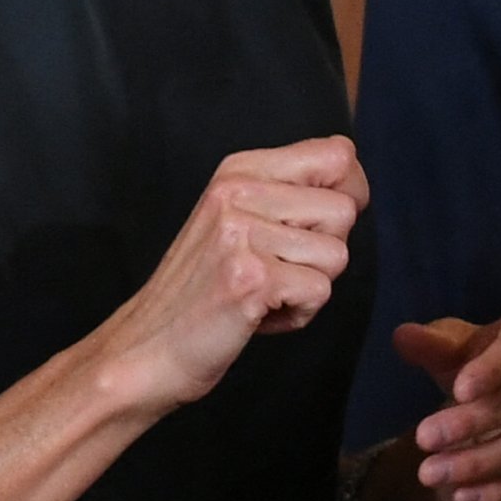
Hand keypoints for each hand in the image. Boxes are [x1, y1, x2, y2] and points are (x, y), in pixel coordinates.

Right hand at [107, 135, 367, 411]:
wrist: (148, 346)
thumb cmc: (204, 287)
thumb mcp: (239, 217)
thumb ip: (288, 192)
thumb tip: (352, 174)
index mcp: (240, 169)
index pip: (336, 154)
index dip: (349, 192)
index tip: (317, 225)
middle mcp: (238, 190)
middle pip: (344, 209)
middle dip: (325, 250)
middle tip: (278, 268)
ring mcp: (241, 231)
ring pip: (337, 254)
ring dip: (310, 286)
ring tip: (265, 292)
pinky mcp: (250, 277)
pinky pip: (319, 292)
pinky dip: (298, 315)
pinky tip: (259, 314)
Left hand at [395, 313, 500, 500]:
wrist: (499, 399)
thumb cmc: (474, 365)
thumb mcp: (449, 349)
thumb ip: (429, 343)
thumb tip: (402, 336)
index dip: (491, 370)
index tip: (457, 390)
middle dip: (467, 424)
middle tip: (422, 438)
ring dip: (477, 465)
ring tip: (431, 472)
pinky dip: (499, 492)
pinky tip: (462, 494)